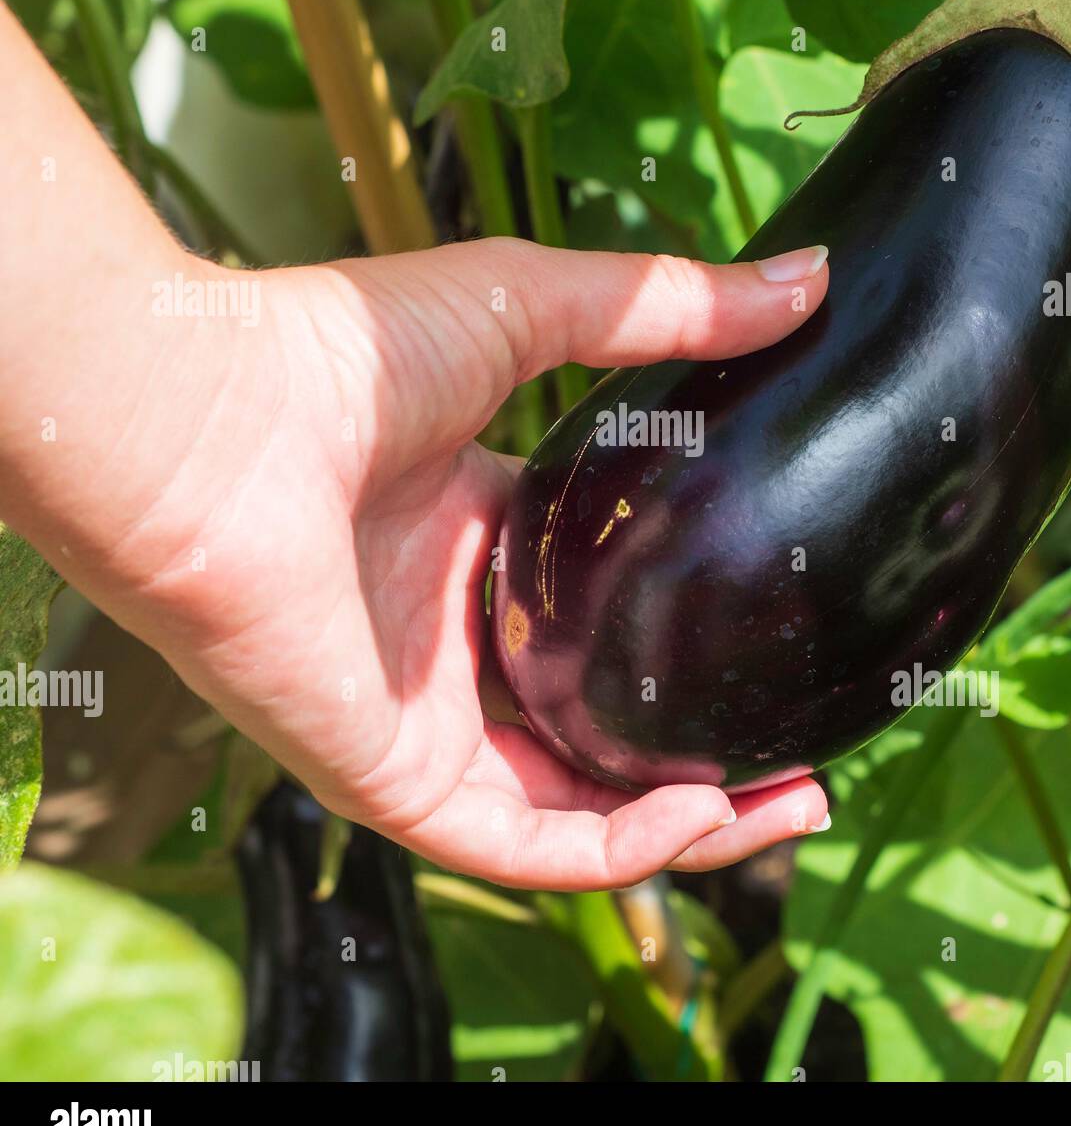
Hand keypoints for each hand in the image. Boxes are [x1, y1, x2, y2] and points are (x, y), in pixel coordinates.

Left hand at [85, 239, 830, 888]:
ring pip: (568, 806)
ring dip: (681, 821)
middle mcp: (451, 639)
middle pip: (596, 726)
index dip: (685, 634)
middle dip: (701, 756)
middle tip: (803, 765)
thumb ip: (667, 306)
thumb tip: (809, 277)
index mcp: (475, 541)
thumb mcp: (535, 311)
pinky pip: (515, 844)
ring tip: (786, 808)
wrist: (206, 415)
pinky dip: (611, 847)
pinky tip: (697, 816)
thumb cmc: (342, 351)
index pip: (595, 612)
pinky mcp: (386, 776)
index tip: (774, 640)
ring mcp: (421, 715)